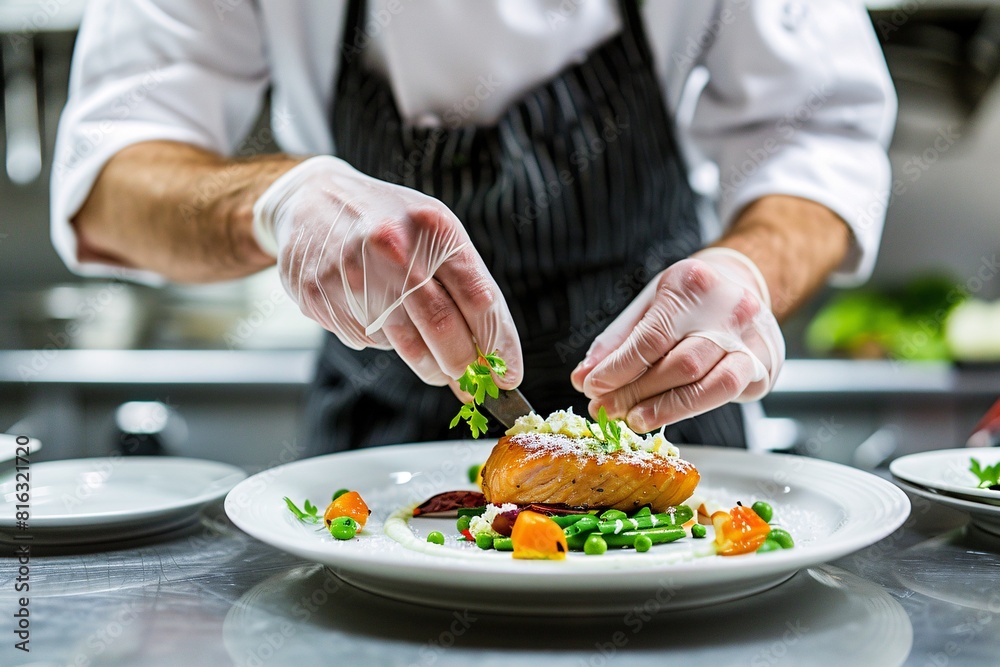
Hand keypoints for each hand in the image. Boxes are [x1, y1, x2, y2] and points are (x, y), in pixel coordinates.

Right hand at [253, 156, 521, 387]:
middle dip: (464, 367)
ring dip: (430, 365)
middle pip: (442, 328)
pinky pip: (366, 340)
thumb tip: (493, 354)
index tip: (509, 375)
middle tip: (474, 385)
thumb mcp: (434, 231)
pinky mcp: (320, 296)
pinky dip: (384, 341)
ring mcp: (352, 273)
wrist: (310, 199)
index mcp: (433, 226)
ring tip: (439, 367)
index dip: (500, 345)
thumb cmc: (388, 220)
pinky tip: (376, 316)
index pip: (479, 299)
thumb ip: (464, 286)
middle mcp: (392, 248)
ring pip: (404, 345)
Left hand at [570, 248, 783, 431]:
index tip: (592, 387)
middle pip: (680, 365)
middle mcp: (731, 310)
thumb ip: (615, 343)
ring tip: (633, 420)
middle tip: (606, 410)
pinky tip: (664, 415)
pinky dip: (691, 409)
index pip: (652, 338)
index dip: (619, 369)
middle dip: (636, 394)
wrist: (740, 284)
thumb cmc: (687, 299)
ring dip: (666, 410)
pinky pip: (727, 395)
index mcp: (693, 285)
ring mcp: (753, 339)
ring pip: (710, 386)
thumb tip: (582, 378)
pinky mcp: (765, 366)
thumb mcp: (647, 306)